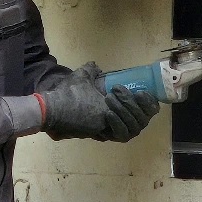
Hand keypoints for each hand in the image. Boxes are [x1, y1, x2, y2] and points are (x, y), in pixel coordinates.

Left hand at [38, 63, 159, 141]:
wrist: (53, 106)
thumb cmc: (67, 95)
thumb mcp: (82, 79)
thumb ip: (91, 72)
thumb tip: (96, 66)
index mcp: (119, 109)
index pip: (146, 111)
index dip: (149, 103)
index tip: (142, 91)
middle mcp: (120, 121)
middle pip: (144, 119)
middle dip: (135, 103)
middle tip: (119, 90)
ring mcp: (113, 130)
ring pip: (135, 126)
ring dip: (126, 110)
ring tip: (110, 98)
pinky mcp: (106, 136)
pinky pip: (123, 134)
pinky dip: (118, 122)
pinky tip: (109, 112)